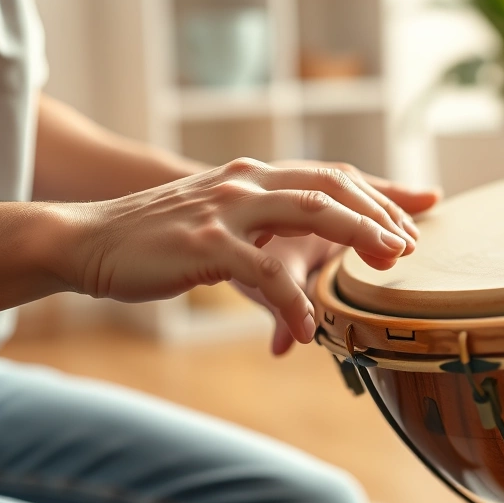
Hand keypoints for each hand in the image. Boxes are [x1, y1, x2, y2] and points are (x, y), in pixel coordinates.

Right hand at [65, 158, 419, 342]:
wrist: (87, 239)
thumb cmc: (158, 239)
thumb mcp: (219, 222)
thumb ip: (261, 233)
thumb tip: (297, 267)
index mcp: (254, 176)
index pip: (330, 175)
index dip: (378, 192)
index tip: (416, 213)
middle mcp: (246, 181)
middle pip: (330, 185)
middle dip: (378, 211)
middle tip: (411, 243)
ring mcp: (225, 207)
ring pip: (307, 210)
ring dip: (355, 234)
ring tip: (387, 264)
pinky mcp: (203, 243)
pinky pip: (261, 269)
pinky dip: (291, 299)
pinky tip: (309, 327)